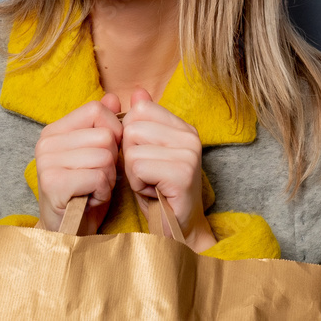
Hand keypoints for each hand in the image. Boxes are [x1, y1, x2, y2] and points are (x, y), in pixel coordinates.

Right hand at [34, 93, 122, 233]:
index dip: (113, 131)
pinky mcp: (53, 184)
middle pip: (104, 135)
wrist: (70, 232)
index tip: (107, 153)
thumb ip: (104, 124)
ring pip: (104, 156)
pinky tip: (91, 198)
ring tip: (94, 188)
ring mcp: (47, 162)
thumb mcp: (97, 153)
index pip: (97, 109)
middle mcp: (46, 142)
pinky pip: (98, 176)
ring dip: (108, 177)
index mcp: (55, 130)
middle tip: (98, 177)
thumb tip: (114, 97)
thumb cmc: (85, 191)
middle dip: (112, 160)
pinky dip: (102, 190)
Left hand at [121, 88, 216, 252]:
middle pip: (133, 127)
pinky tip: (152, 192)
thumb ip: (141, 122)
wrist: (175, 230)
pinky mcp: (183, 173)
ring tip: (149, 183)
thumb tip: (137, 91)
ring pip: (133, 148)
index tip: (144, 157)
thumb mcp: (144, 151)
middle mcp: (190, 136)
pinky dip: (137, 183)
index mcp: (183, 127)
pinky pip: (138, 166)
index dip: (130, 136)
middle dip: (129, 154)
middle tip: (146, 175)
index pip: (139, 109)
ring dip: (132, 171)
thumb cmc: (156, 190)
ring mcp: (190, 154)